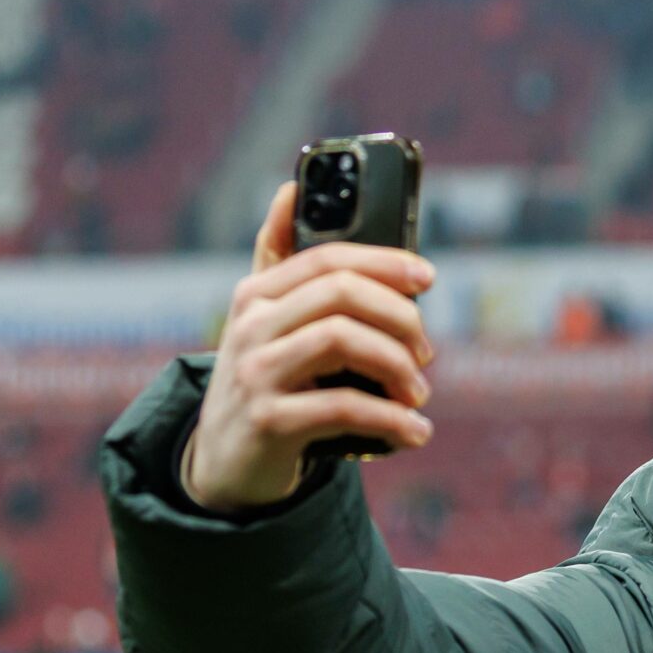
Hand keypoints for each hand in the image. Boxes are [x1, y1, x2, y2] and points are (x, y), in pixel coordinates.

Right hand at [181, 180, 437, 512]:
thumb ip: (280, 260)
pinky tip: (415, 431)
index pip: (327, 258)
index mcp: (257, 294)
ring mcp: (256, 374)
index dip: (384, 261)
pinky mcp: (269, 422)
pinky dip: (391, 420)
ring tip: (418, 394)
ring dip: (398, 367)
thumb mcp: (265, 321)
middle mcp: (251, 326)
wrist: (224, 463)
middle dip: (400, 318)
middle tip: (425, 352)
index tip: (428, 277)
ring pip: (342, 342)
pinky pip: (343, 407)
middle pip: (340, 294)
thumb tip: (291, 188)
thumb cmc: (264, 383)